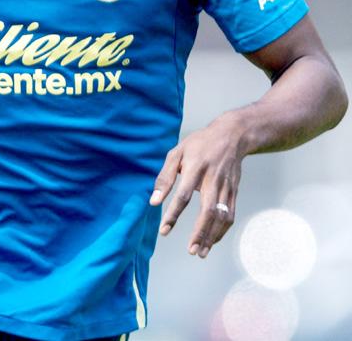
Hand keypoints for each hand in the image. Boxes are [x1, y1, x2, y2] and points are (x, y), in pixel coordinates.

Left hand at [149, 112, 245, 258]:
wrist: (232, 136)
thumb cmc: (199, 144)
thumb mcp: (176, 153)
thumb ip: (165, 177)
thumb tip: (154, 201)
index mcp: (196, 168)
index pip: (184, 195)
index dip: (174, 214)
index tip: (164, 230)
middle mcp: (213, 179)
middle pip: (208, 210)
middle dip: (200, 233)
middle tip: (190, 250)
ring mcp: (226, 187)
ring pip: (221, 216)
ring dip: (212, 236)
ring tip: (200, 252)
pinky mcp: (234, 192)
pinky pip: (230, 215)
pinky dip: (222, 231)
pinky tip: (212, 241)